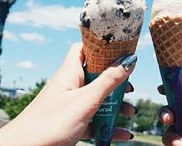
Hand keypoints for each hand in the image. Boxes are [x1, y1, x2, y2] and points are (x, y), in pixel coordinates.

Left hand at [0, 43, 137, 145]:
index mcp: (71, 72)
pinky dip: (108, 125)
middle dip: (116, 82)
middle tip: (130, 88)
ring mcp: (71, 104)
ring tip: (131, 112)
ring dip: (116, 105)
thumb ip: (109, 80)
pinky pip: (94, 119)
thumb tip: (130, 59)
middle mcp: (71, 85)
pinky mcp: (72, 122)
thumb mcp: (86, 101)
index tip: (122, 49)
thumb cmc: (49, 124)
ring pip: (98, 99)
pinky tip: (122, 134)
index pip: (86, 49)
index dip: (103, 47)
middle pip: (98, 75)